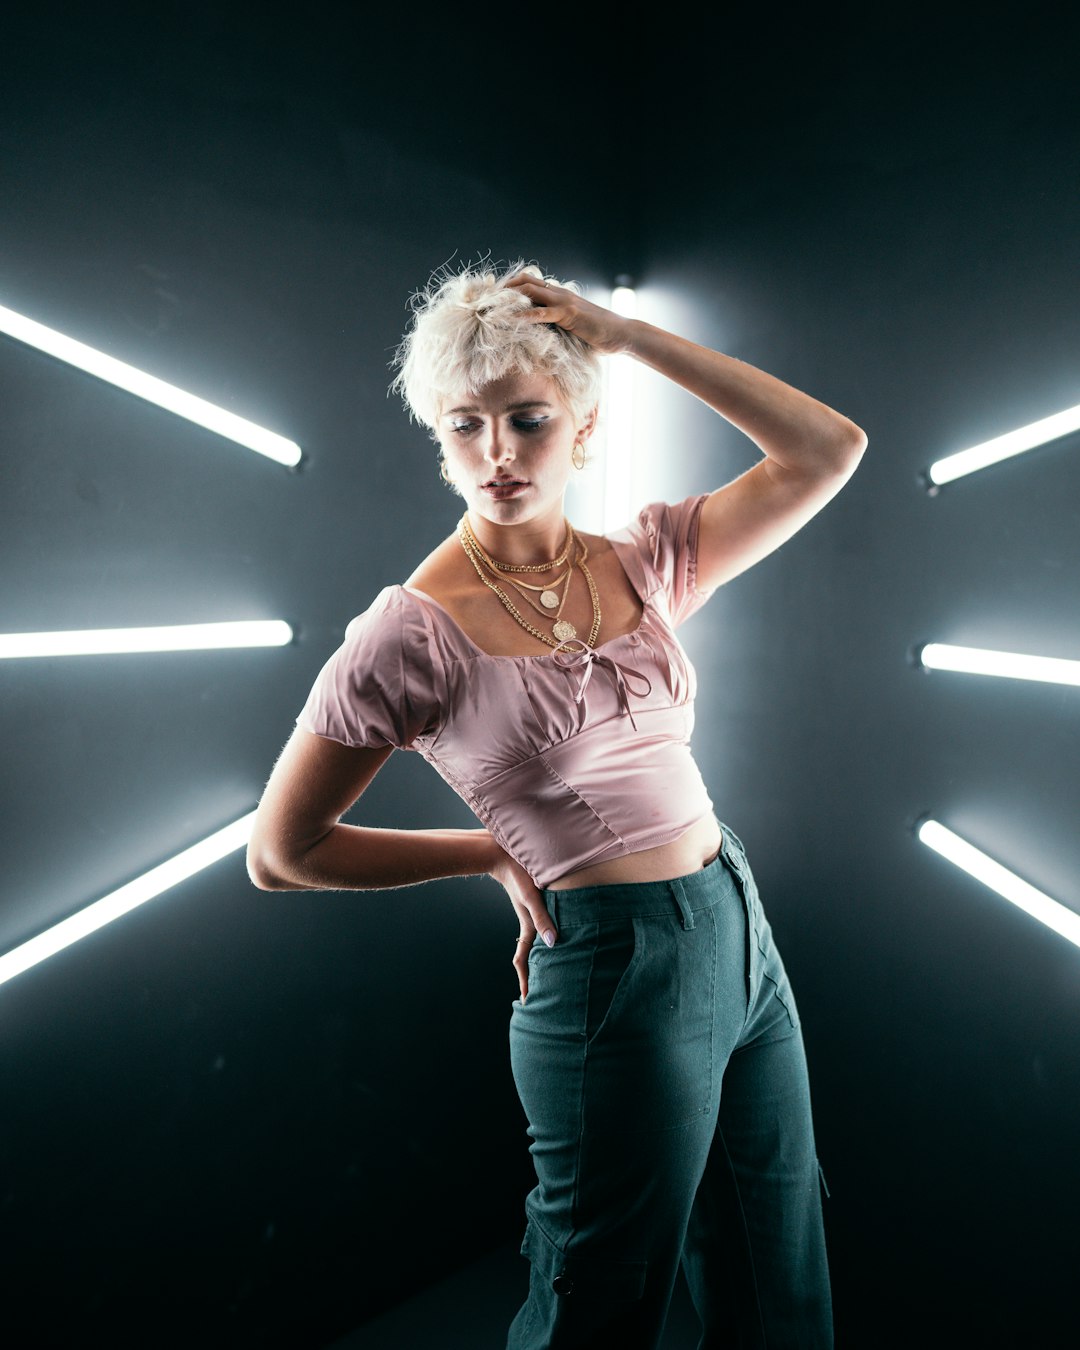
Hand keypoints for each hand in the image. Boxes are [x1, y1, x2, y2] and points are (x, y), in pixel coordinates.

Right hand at [486, 842, 556, 1002]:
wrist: (504, 855)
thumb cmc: (519, 875)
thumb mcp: (532, 898)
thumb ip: (543, 918)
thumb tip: (553, 943)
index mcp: (527, 927)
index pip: (523, 959)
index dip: (525, 979)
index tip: (525, 999)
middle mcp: (529, 923)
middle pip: (528, 955)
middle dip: (531, 974)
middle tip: (535, 993)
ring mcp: (530, 914)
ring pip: (533, 942)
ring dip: (537, 957)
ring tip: (545, 970)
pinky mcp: (533, 903)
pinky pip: (537, 928)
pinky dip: (541, 939)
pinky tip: (549, 938)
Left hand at [504, 273, 633, 354]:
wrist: (620, 333)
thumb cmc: (597, 333)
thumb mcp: (571, 327)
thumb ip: (555, 325)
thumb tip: (538, 335)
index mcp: (557, 295)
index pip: (529, 283)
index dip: (509, 287)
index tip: (491, 297)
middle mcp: (558, 293)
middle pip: (524, 281)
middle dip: (502, 288)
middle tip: (484, 299)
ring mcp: (564, 302)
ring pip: (531, 291)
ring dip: (509, 297)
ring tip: (491, 306)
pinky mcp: (569, 314)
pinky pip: (544, 312)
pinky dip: (527, 315)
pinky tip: (513, 320)